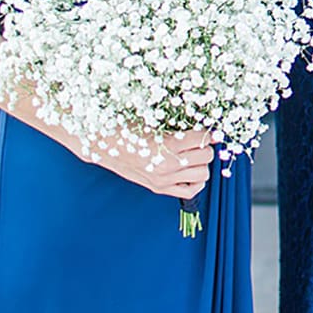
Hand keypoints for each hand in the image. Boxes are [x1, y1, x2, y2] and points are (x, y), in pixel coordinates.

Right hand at [98, 128, 214, 198]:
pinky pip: (191, 192)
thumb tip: (205, 127)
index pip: (203, 140)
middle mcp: (168, 166)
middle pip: (207, 157)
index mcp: (168, 145)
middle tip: (198, 142)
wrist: (104, 146)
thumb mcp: (155, 121)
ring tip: (193, 156)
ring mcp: (164, 180)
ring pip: (203, 174)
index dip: (208, 133)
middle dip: (205, 147)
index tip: (206, 130)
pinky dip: (196, 182)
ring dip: (202, 164)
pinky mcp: (160, 189)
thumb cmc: (129, 129)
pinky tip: (191, 171)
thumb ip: (180, 125)